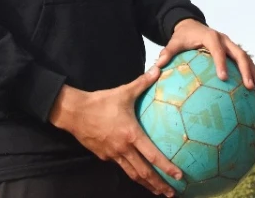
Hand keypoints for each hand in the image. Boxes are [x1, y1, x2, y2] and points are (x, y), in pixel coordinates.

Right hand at [48, 69, 180, 195]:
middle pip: (144, 173)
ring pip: (132, 174)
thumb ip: (143, 83)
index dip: (167, 168)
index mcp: (131, 135)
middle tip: (172, 193)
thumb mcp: (124, 92)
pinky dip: (131, 172)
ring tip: (158, 191)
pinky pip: (120, 166)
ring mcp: (113, 155)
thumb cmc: (101, 102)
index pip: (153, 156)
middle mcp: (124, 149)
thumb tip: (159, 69)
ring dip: (146, 185)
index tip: (179, 176)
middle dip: (159, 185)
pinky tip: (137, 174)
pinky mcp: (104, 156)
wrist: (75, 112)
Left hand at [154, 19, 254, 93]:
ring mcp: (231, 45)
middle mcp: (224, 39)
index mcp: (210, 36)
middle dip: (246, 70)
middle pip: (239, 53)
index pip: (217, 48)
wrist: (192, 26)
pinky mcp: (234, 51)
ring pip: (247, 59)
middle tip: (249, 88)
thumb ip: (167, 54)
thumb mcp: (173, 43)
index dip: (221, 62)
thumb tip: (157, 68)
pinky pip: (246, 63)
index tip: (223, 78)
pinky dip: (253, 75)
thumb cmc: (182, 37)